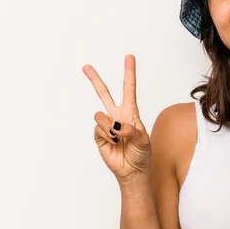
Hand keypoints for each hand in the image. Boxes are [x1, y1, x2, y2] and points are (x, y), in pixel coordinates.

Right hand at [82, 54, 150, 183]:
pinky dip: (106, 136)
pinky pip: (98, 129)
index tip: (129, 57)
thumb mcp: (143, 140)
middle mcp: (117, 116)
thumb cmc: (142, 154)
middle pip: (104, 93)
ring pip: (100, 115)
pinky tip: (113, 143)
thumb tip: (116, 124)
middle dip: (94, 80)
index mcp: (130, 112)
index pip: (129, 89)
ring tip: (118, 138)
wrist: (133, 171)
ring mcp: (107, 125)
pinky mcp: (99, 136)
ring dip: (110, 127)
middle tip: (86, 67)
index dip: (129, 73)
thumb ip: (132, 130)